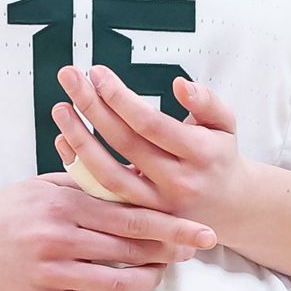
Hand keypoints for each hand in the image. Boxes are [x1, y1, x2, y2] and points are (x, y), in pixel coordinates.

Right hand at [0, 174, 214, 290]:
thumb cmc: (7, 211)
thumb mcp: (46, 186)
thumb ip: (90, 185)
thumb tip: (137, 181)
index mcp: (67, 205)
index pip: (134, 218)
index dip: (173, 228)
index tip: (202, 232)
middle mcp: (62, 239)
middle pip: (132, 252)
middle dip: (169, 254)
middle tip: (190, 253)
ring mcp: (52, 273)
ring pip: (118, 283)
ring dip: (147, 281)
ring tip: (157, 274)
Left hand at [51, 69, 264, 232]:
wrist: (229, 208)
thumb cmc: (219, 156)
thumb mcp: (225, 123)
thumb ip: (206, 101)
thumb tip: (180, 85)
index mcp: (200, 154)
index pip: (151, 123)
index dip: (120, 98)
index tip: (97, 73)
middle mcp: (177, 183)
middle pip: (125, 143)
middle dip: (93, 106)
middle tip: (69, 77)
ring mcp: (156, 206)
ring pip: (108, 173)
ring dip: (79, 139)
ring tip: (60, 109)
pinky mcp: (138, 218)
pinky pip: (102, 192)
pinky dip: (79, 167)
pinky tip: (63, 140)